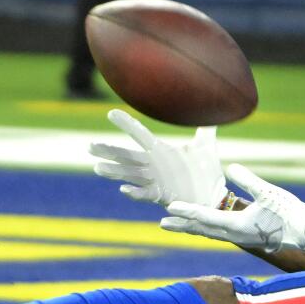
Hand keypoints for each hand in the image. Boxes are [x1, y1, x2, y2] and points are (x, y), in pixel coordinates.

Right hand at [90, 109, 226, 207]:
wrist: (215, 198)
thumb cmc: (206, 174)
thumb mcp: (206, 146)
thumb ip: (205, 128)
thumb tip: (211, 105)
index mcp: (161, 152)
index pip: (139, 134)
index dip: (127, 124)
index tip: (111, 113)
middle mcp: (153, 166)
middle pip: (126, 157)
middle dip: (108, 152)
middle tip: (89, 146)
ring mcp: (155, 182)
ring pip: (130, 175)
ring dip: (114, 172)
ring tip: (98, 168)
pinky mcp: (162, 197)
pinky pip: (145, 194)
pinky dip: (134, 193)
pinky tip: (123, 190)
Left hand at [162, 164, 304, 252]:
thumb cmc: (291, 211)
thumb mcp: (269, 192)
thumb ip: (248, 180)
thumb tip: (231, 168)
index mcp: (239, 225)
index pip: (206, 217)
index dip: (187, 211)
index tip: (170, 207)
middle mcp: (236, 235)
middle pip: (202, 230)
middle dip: (182, 225)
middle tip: (162, 222)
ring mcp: (242, 239)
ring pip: (210, 234)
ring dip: (192, 228)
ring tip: (176, 225)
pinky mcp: (247, 238)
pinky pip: (220, 234)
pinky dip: (206, 230)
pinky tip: (203, 226)